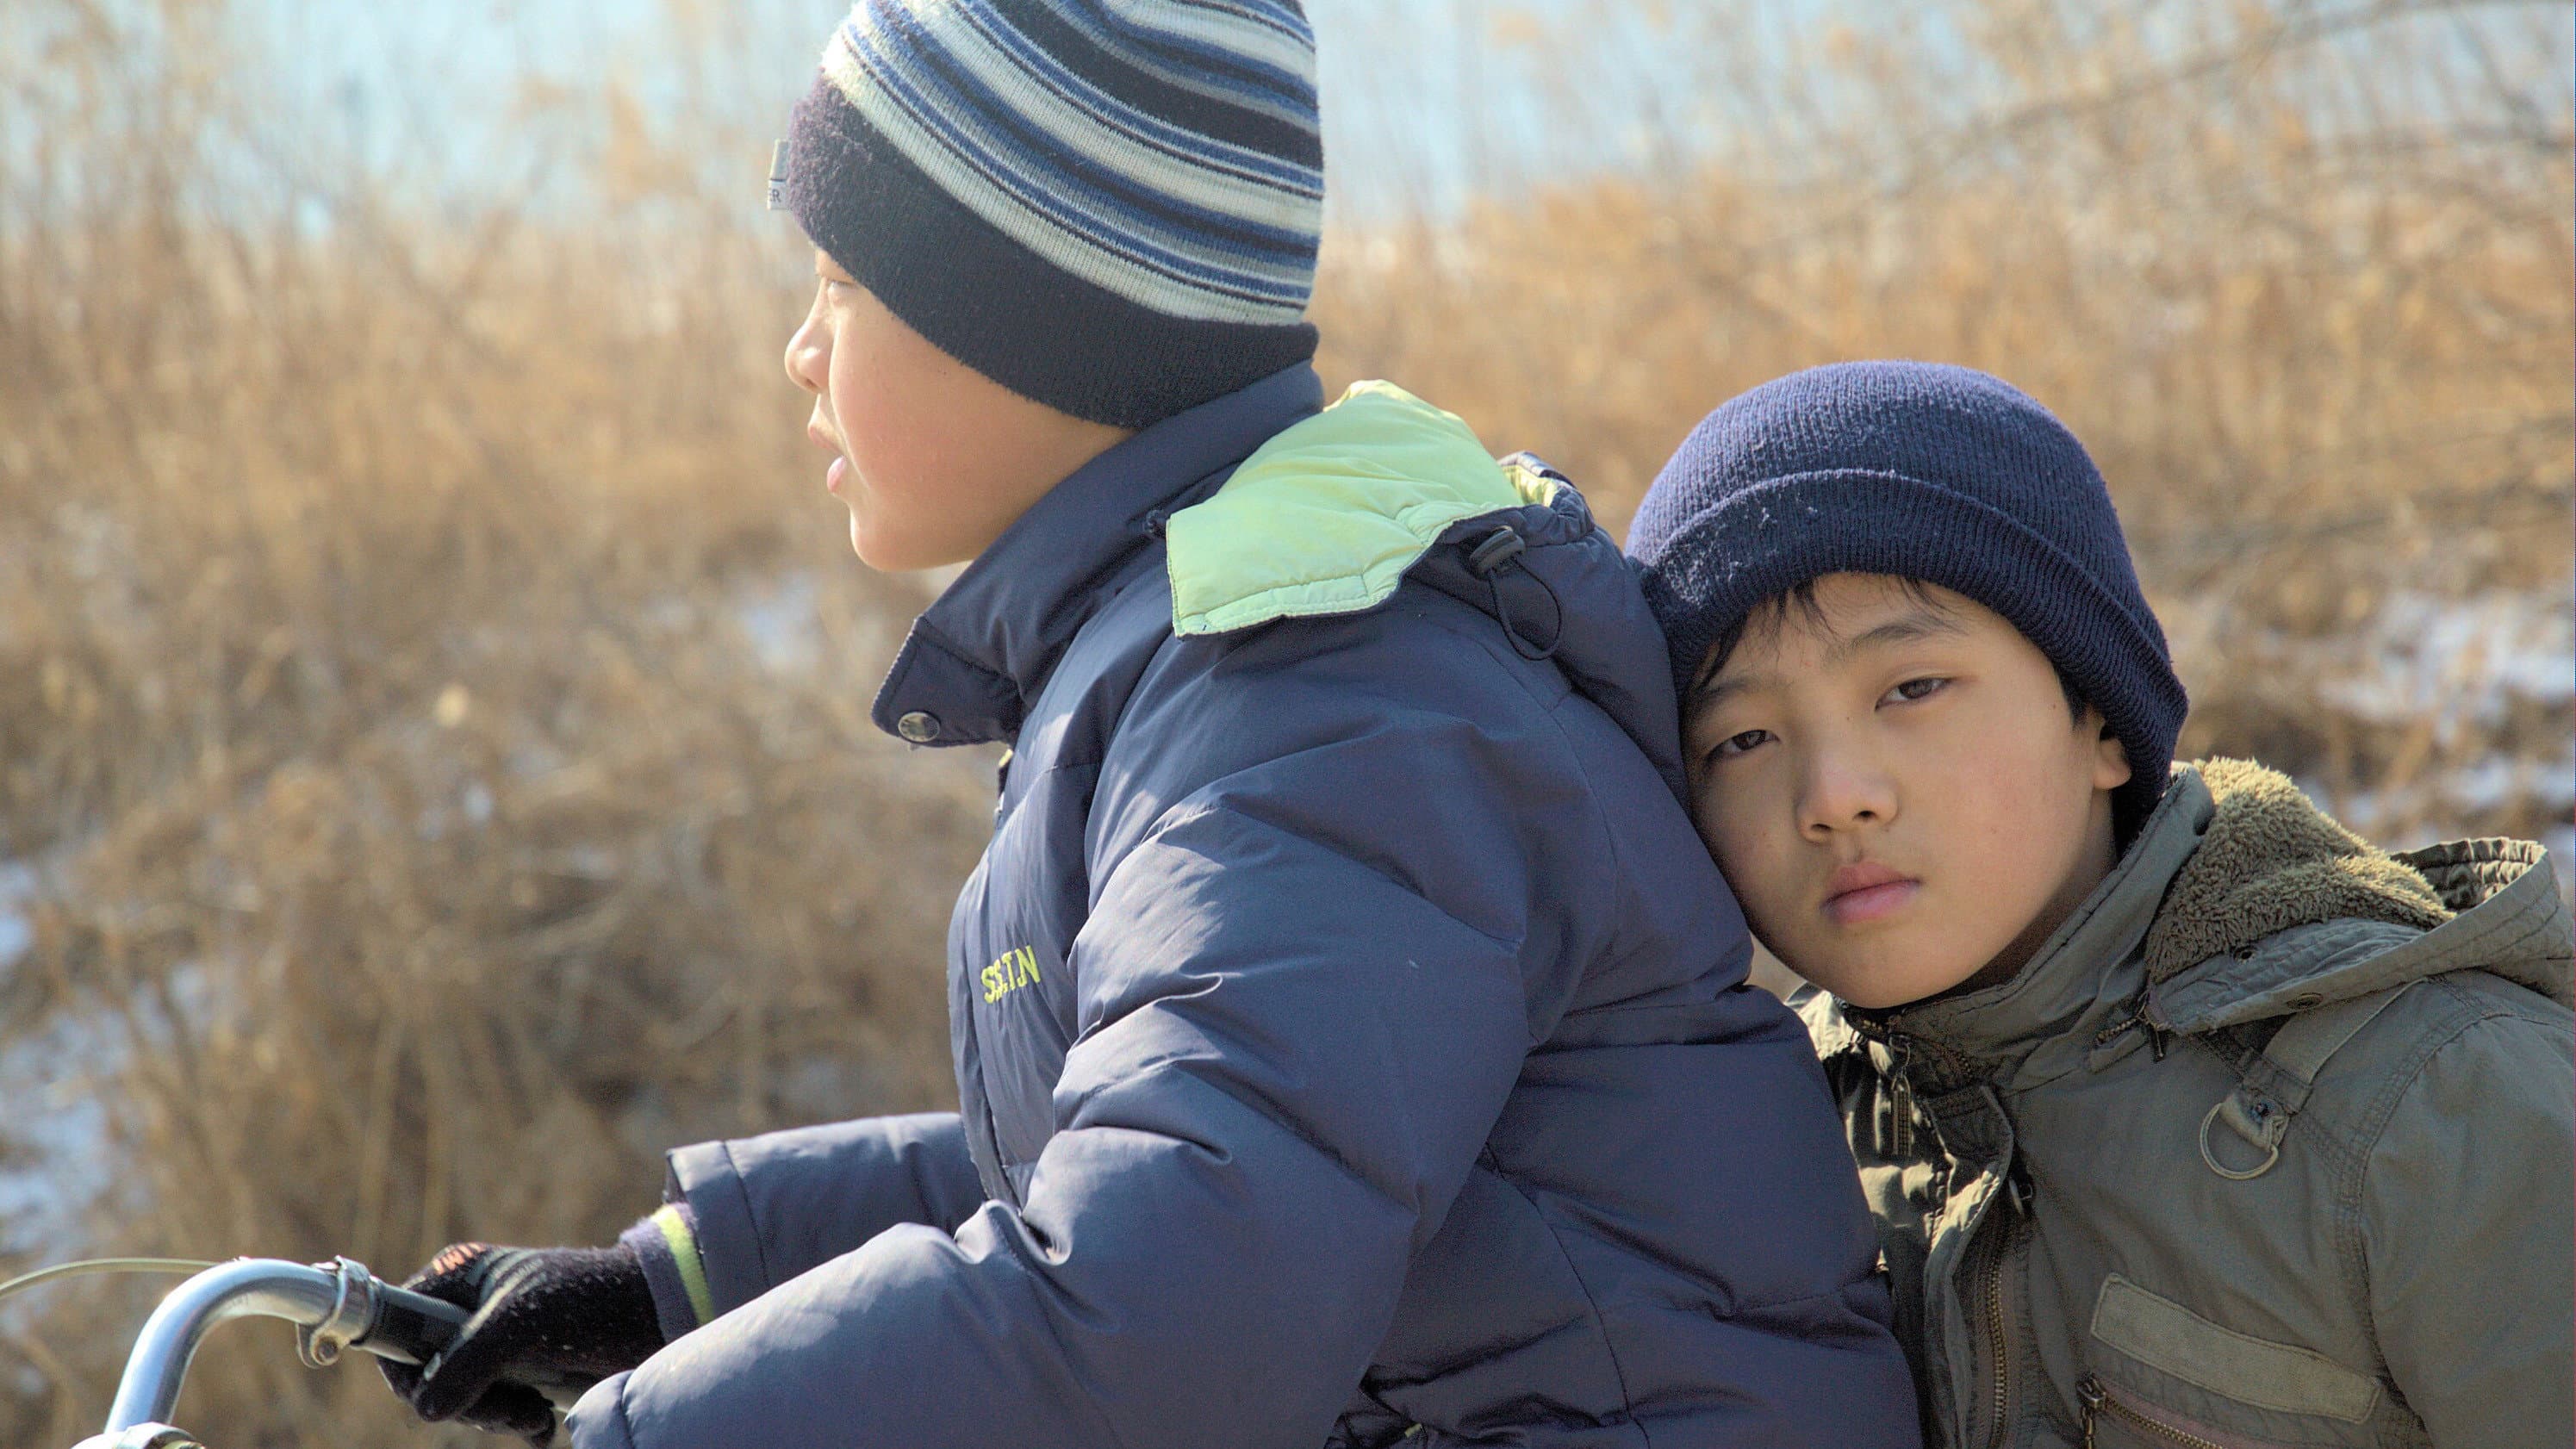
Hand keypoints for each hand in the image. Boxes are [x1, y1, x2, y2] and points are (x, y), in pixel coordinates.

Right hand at [378, 1241, 664, 1445]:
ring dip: (496, 1418)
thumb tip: (426, 1409)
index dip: (408, 1370)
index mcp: (457, 1278)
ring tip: (534, 1416)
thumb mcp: (523, 1325)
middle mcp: (469, 1309)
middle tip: (508, 1411)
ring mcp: (495, 1341)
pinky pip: (497, 1409)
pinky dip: (517, 1424)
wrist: (659, 1316)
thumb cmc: (591, 1302)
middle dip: (465, 1403)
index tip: (436, 1398)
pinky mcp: (523, 1369)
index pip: (396, 1329)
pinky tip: (542, 1426)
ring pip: (462, 1399)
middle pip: (428, 1375)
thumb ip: (468, 1362)